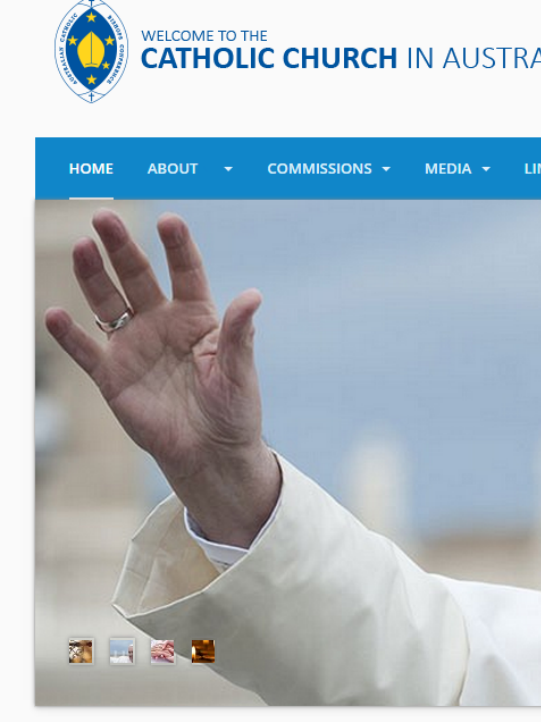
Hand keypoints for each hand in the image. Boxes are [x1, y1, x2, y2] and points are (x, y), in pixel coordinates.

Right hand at [44, 210, 279, 546]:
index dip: (178, 246)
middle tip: (104, 217)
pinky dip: (69, 334)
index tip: (169, 220)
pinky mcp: (112, 376)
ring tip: (81, 247)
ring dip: (92, 276)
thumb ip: (240, 334)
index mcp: (198, 317)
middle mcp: (162, 323)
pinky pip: (85, 350)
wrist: (210, 454)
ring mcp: (134, 346)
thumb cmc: (233, 410)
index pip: (186, 272)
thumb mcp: (239, 371)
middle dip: (121, 248)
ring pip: (107, 303)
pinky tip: (55, 314)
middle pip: (138, 277)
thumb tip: (253, 295)